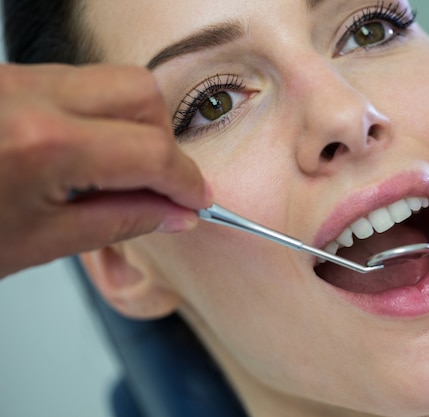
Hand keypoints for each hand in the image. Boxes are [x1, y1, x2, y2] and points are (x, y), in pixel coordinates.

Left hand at [0, 64, 210, 277]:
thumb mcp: (40, 242)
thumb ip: (122, 221)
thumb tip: (176, 214)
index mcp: (41, 146)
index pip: (151, 152)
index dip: (186, 180)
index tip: (197, 200)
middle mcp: (27, 95)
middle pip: (141, 91)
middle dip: (163, 140)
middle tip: (158, 184)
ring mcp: (11, 78)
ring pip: (110, 80)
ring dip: (132, 126)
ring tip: (117, 174)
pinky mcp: (3, 77)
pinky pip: (76, 83)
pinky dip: (99, 118)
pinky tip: (84, 157)